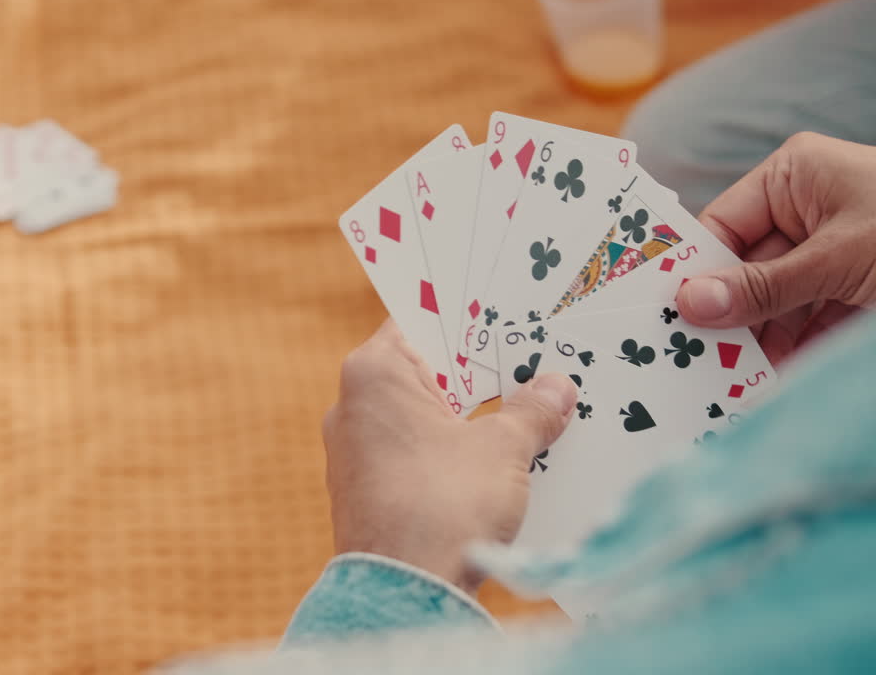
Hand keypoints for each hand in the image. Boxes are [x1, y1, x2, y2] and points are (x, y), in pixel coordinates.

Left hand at [322, 320, 575, 591]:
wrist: (405, 592)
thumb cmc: (443, 504)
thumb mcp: (503, 448)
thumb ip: (531, 410)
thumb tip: (556, 388)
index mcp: (373, 373)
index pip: (420, 324)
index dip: (466, 322)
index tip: (503, 316)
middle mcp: (350, 405)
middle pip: (422, 372)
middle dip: (476, 375)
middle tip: (529, 366)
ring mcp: (352, 451)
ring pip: (420, 417)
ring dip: (466, 418)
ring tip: (523, 415)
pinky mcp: (363, 490)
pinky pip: (411, 455)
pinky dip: (447, 453)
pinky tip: (491, 463)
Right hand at [676, 133, 875, 363]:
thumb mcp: (839, 259)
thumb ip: (763, 286)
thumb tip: (690, 303)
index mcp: (795, 176)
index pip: (721, 226)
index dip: (691, 271)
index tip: (658, 314)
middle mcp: (804, 211)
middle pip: (739, 269)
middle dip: (719, 315)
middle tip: (682, 358)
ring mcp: (825, 255)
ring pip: (767, 305)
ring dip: (748, 344)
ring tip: (717, 382)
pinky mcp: (847, 295)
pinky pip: (800, 327)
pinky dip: (783, 357)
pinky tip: (758, 384)